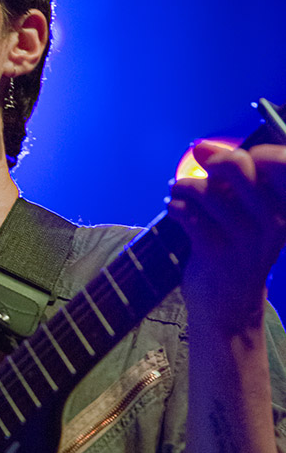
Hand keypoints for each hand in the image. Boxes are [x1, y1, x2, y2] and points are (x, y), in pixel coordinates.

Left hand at [168, 139, 285, 331]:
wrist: (230, 305)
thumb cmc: (239, 246)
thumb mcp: (250, 212)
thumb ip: (233, 177)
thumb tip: (200, 147)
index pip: (280, 162)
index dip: (255, 152)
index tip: (238, 160)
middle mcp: (273, 222)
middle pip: (238, 166)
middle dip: (215, 161)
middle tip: (204, 169)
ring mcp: (245, 239)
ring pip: (205, 190)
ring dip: (185, 186)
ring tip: (181, 192)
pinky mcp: (216, 253)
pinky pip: (187, 213)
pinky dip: (176, 206)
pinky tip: (177, 209)